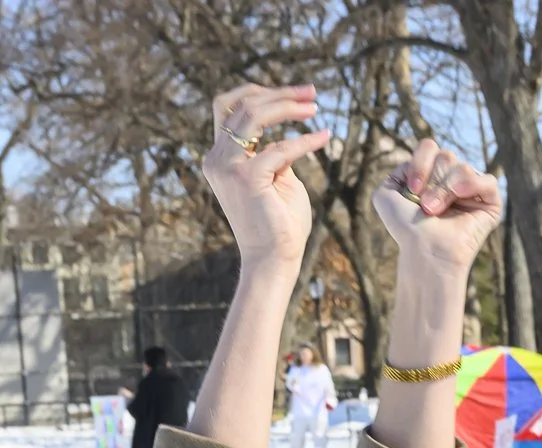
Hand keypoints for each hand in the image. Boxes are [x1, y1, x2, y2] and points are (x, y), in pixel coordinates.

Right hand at [204, 85, 329, 268]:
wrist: (275, 260)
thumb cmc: (280, 224)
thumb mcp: (278, 177)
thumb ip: (275, 152)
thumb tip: (288, 128)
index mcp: (220, 157)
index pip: (231, 108)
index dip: (263, 93)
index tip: (298, 94)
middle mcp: (217, 158)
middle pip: (240, 103)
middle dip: (278, 93)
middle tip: (310, 92)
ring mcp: (227, 167)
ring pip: (252, 114)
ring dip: (286, 106)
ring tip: (314, 108)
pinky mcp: (246, 178)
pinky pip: (279, 148)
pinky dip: (304, 141)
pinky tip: (324, 138)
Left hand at [372, 139, 502, 274]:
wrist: (424, 250)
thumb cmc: (406, 228)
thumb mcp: (386, 194)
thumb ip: (396, 171)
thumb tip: (421, 163)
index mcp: (432, 176)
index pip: (430, 147)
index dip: (420, 163)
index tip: (413, 189)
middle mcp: (452, 180)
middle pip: (446, 156)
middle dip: (432, 180)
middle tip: (426, 207)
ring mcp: (472, 191)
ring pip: (462, 167)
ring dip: (444, 189)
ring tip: (435, 211)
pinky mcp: (490, 204)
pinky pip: (488, 180)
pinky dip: (471, 184)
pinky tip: (459, 195)